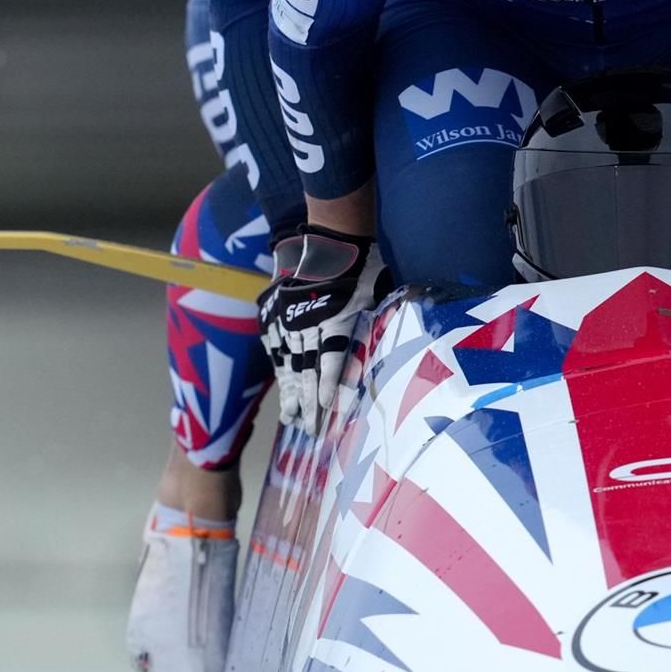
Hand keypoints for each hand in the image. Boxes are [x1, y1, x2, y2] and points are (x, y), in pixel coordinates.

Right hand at [258, 228, 385, 430]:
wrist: (324, 240)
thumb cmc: (360, 267)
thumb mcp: (378, 293)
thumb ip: (379, 322)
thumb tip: (396, 346)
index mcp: (335, 320)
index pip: (330, 361)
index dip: (328, 386)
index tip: (326, 410)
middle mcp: (307, 324)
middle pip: (306, 370)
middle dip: (308, 403)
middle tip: (310, 431)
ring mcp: (287, 320)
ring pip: (288, 364)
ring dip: (291, 393)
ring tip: (291, 418)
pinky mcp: (274, 316)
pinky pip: (275, 349)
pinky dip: (280, 370)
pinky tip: (282, 388)